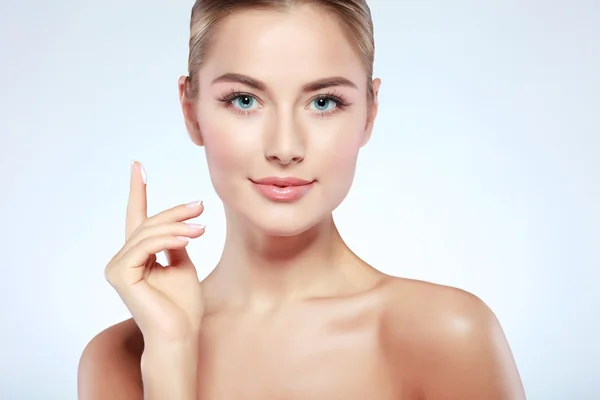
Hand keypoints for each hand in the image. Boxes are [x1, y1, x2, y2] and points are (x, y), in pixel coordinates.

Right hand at [105, 161, 205, 343]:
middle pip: (148, 223)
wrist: (181, 333)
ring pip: (148, 232)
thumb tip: (179, 225)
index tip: (138, 165)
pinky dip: (168, 240)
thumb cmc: (183, 306)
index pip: (137, 218)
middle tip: (200, 206)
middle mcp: (124, 259)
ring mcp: (118, 266)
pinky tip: (189, 239)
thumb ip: (175, 244)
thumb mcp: (183, 265)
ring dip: (177, 227)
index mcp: (138, 256)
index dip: (138, 191)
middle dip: (176, 213)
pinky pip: (146, 246)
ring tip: (201, 229)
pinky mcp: (120, 274)